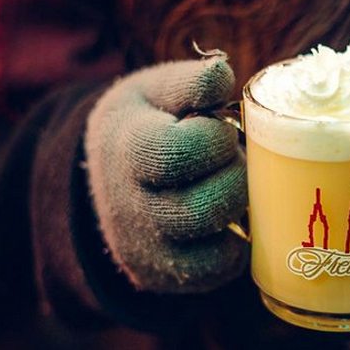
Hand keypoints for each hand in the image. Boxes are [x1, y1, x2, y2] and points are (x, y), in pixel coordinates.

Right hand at [85, 55, 247, 292]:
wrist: (109, 172)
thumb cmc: (150, 121)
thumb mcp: (159, 89)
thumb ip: (193, 82)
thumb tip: (222, 76)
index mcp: (126, 148)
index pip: (179, 153)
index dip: (214, 138)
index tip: (216, 126)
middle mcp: (129, 206)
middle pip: (207, 206)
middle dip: (235, 175)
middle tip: (230, 157)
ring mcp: (145, 247)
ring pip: (217, 242)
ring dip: (239, 206)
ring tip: (229, 181)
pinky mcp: (163, 273)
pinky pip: (219, 269)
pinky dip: (237, 243)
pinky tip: (230, 215)